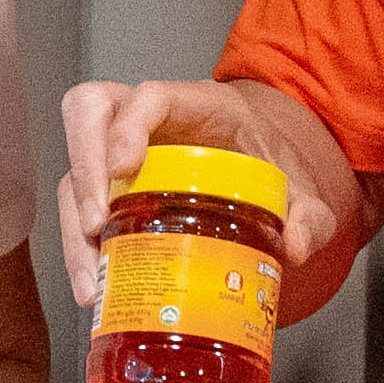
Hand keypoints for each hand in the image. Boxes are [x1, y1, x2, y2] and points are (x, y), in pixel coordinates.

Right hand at [52, 77, 348, 289]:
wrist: (261, 161)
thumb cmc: (269, 159)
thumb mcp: (299, 184)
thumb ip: (310, 213)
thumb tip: (298, 246)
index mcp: (196, 103)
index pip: (148, 96)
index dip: (127, 126)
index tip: (125, 169)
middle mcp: (148, 119)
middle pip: (89, 115)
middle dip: (85, 168)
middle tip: (96, 225)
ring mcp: (122, 149)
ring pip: (74, 167)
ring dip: (73, 224)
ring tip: (92, 279)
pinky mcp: (111, 185)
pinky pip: (79, 205)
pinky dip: (80, 248)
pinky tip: (95, 286)